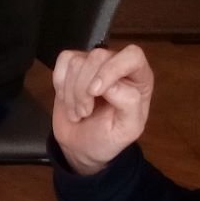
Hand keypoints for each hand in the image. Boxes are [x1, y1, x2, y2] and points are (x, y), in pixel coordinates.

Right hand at [51, 45, 153, 175]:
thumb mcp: (127, 129)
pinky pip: (64, 60)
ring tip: (78, 112)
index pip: (132, 56)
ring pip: (77, 61)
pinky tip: (67, 99)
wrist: (81, 145)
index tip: (95, 92)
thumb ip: (129, 104)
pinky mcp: (74, 64)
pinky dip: (60, 83)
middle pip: (98, 57)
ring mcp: (94, 63)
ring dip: (71, 93)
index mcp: (139, 78)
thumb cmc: (108, 138)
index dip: (111, 70)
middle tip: (85, 113)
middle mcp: (118, 65)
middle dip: (84, 89)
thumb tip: (110, 85)